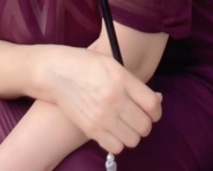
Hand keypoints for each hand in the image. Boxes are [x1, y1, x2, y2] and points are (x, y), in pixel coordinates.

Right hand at [42, 46, 162, 154]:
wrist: (56, 72)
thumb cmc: (86, 64)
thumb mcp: (113, 64)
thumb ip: (135, 84)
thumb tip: (157, 101)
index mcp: (122, 79)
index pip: (152, 105)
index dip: (156, 111)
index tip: (152, 111)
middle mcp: (114, 99)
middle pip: (145, 126)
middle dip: (145, 123)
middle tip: (137, 117)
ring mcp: (102, 116)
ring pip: (133, 140)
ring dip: (132, 134)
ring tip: (124, 124)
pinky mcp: (91, 129)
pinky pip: (116, 147)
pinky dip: (118, 142)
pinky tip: (112, 130)